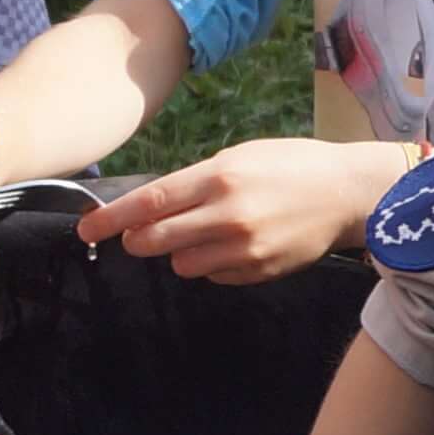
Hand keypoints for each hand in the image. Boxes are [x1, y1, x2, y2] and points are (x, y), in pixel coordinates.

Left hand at [78, 145, 385, 286]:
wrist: (348, 193)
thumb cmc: (290, 166)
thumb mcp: (239, 158)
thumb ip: (194, 183)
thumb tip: (148, 209)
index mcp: (219, 178)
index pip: (149, 203)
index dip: (111, 219)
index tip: (85, 230)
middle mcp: (228, 216)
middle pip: (154, 241)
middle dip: (138, 239)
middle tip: (140, 234)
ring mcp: (244, 249)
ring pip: (181, 265)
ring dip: (181, 252)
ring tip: (208, 232)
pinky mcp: (259, 272)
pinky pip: (213, 276)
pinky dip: (213, 264)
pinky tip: (238, 244)